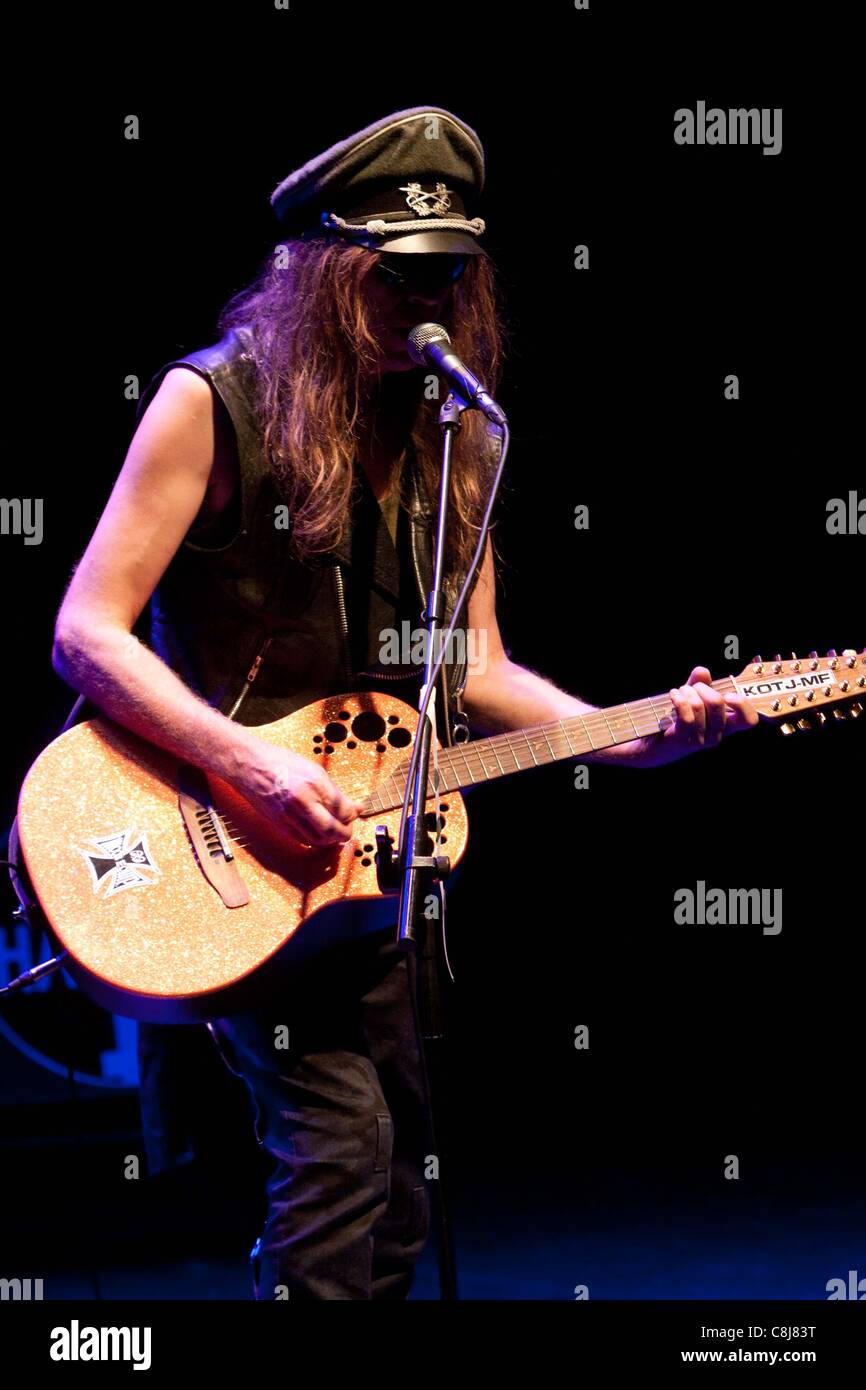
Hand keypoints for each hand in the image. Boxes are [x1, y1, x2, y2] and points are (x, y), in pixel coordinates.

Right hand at [234, 744, 362, 847]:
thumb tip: (351, 806)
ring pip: (317, 840)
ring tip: (335, 832)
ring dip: (330, 840)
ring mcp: (289, 815)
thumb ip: (332, 790)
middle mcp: (303, 802)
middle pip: (332, 830)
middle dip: (345, 833)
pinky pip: (302, 839)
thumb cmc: (280, 762)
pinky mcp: (279, 824)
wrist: (249, 765)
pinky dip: (314, 840)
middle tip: (349, 829)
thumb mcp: (313, 769)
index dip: (353, 814)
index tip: (357, 811)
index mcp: (315, 784)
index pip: (343, 809)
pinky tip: (319, 832)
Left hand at [635, 665, 758, 767]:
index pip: (749, 720)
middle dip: (701, 686)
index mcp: (724, 726)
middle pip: (718, 702)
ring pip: (699, 706)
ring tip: (678, 692)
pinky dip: (679, 699)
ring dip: (686, 691)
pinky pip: (686, 715)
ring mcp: (699, 740)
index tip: (728, 694)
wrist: (649, 745)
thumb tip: (703, 671)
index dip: (743, 704)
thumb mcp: (690, 698)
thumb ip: (699, 684)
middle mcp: (715, 736)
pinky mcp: (681, 740)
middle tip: (690, 688)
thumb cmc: (674, 720)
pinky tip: (673, 695)